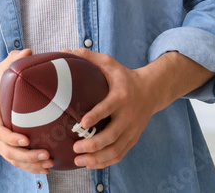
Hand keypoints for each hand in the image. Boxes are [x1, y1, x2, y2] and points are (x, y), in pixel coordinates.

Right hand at [0, 48, 54, 174]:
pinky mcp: (8, 149)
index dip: (11, 138)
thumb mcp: (1, 70)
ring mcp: (0, 144)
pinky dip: (30, 168)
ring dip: (30, 165)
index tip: (27, 138)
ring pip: (13, 160)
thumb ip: (13, 61)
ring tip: (49, 163)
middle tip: (45, 154)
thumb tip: (28, 51)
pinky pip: (18, 162)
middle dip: (26, 157)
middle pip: (8, 151)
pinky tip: (46, 168)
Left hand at [64, 48, 159, 169]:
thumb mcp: (108, 63)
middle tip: (76, 147)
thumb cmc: (123, 76)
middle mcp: (128, 115)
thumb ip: (86, 57)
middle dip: (94, 144)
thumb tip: (62, 50)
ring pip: (116, 149)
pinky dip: (106, 162)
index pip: (108, 108)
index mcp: (121, 96)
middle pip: (112, 134)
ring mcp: (132, 130)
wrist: (151, 91)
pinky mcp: (133, 139)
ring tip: (79, 160)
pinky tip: (90, 164)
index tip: (82, 123)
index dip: (96, 116)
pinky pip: (120, 155)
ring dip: (98, 158)